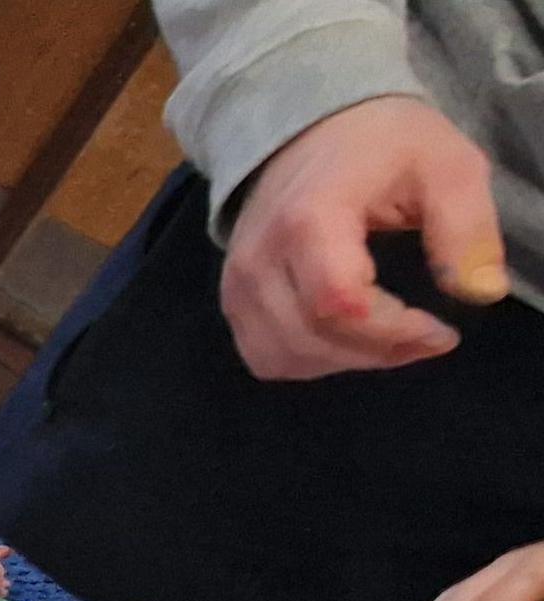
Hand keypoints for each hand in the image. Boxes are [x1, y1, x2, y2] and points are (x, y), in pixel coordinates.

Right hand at [220, 95, 506, 379]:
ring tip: (390, 339)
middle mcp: (259, 258)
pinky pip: (266, 356)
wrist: (309, 127)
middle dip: (380, 351)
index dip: (392, 332)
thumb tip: (481, 293)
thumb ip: (467, 227)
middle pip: (313, 338)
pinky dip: (310, 361)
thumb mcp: (448, 166)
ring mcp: (236, 282)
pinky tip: (347, 340)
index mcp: (310, 219)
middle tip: (427, 337)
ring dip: (346, 361)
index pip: (339, 303)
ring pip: (286, 357)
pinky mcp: (231, 299)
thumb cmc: (383, 145)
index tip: (442, 330)